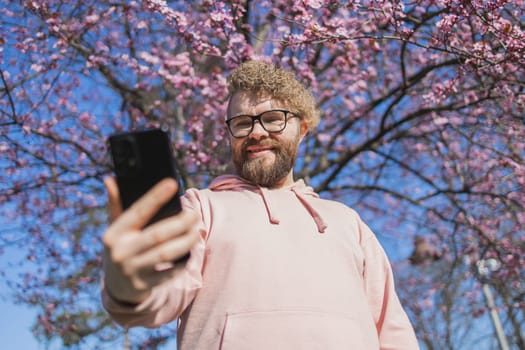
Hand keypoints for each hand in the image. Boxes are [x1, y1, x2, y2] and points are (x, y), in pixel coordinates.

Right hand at [102, 177, 199, 303]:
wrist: (116, 287)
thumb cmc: (122, 247)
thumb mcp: (116, 228)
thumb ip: (116, 204)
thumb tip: (110, 179)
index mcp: (114, 233)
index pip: (137, 211)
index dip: (155, 196)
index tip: (172, 183)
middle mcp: (121, 252)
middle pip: (157, 235)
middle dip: (180, 223)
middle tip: (195, 215)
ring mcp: (132, 270)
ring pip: (166, 254)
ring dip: (185, 242)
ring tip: (196, 232)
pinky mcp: (144, 285)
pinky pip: (169, 273)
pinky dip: (182, 262)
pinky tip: (191, 252)